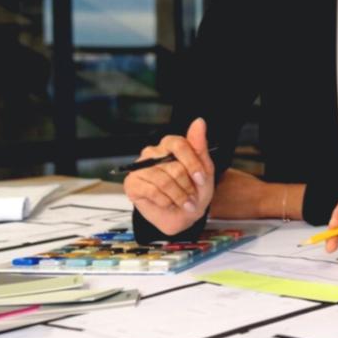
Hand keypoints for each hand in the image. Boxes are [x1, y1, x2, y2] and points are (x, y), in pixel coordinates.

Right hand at [123, 117, 215, 236]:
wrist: (183, 216)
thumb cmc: (194, 191)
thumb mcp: (204, 170)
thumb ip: (200, 146)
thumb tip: (199, 121)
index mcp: (170, 146)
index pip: (179, 144)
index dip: (192, 164)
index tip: (201, 179)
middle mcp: (153, 153)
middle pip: (174, 166)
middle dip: (188, 186)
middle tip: (191, 195)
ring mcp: (140, 168)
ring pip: (164, 181)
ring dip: (179, 196)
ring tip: (183, 202)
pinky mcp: (132, 183)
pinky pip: (152, 191)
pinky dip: (165, 201)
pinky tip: (167, 203)